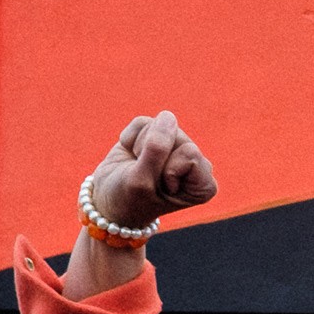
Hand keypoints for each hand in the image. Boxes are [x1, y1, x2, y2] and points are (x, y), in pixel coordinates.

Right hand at [86, 110, 218, 232]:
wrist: (108, 198)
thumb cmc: (129, 198)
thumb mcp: (142, 180)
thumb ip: (157, 149)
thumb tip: (168, 116)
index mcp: (204, 186)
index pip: (190, 153)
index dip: (167, 168)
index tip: (159, 187)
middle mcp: (197, 165)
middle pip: (177, 136)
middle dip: (151, 154)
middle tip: (143, 175)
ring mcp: (178, 148)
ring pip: (160, 126)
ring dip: (140, 146)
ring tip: (137, 166)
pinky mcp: (158, 135)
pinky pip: (143, 122)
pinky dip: (129, 138)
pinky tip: (131, 154)